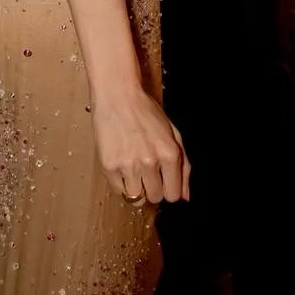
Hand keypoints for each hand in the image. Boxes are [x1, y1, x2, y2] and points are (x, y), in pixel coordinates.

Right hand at [92, 85, 190, 205]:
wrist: (117, 96)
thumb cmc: (145, 111)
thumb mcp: (173, 133)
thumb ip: (183, 165)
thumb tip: (185, 195)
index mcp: (169, 154)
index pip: (173, 194)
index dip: (169, 190)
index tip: (164, 183)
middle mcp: (150, 162)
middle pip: (154, 197)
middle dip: (152, 188)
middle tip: (147, 172)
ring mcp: (128, 165)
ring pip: (136, 198)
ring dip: (136, 188)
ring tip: (133, 169)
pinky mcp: (109, 167)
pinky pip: (118, 191)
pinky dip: (121, 183)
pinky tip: (122, 165)